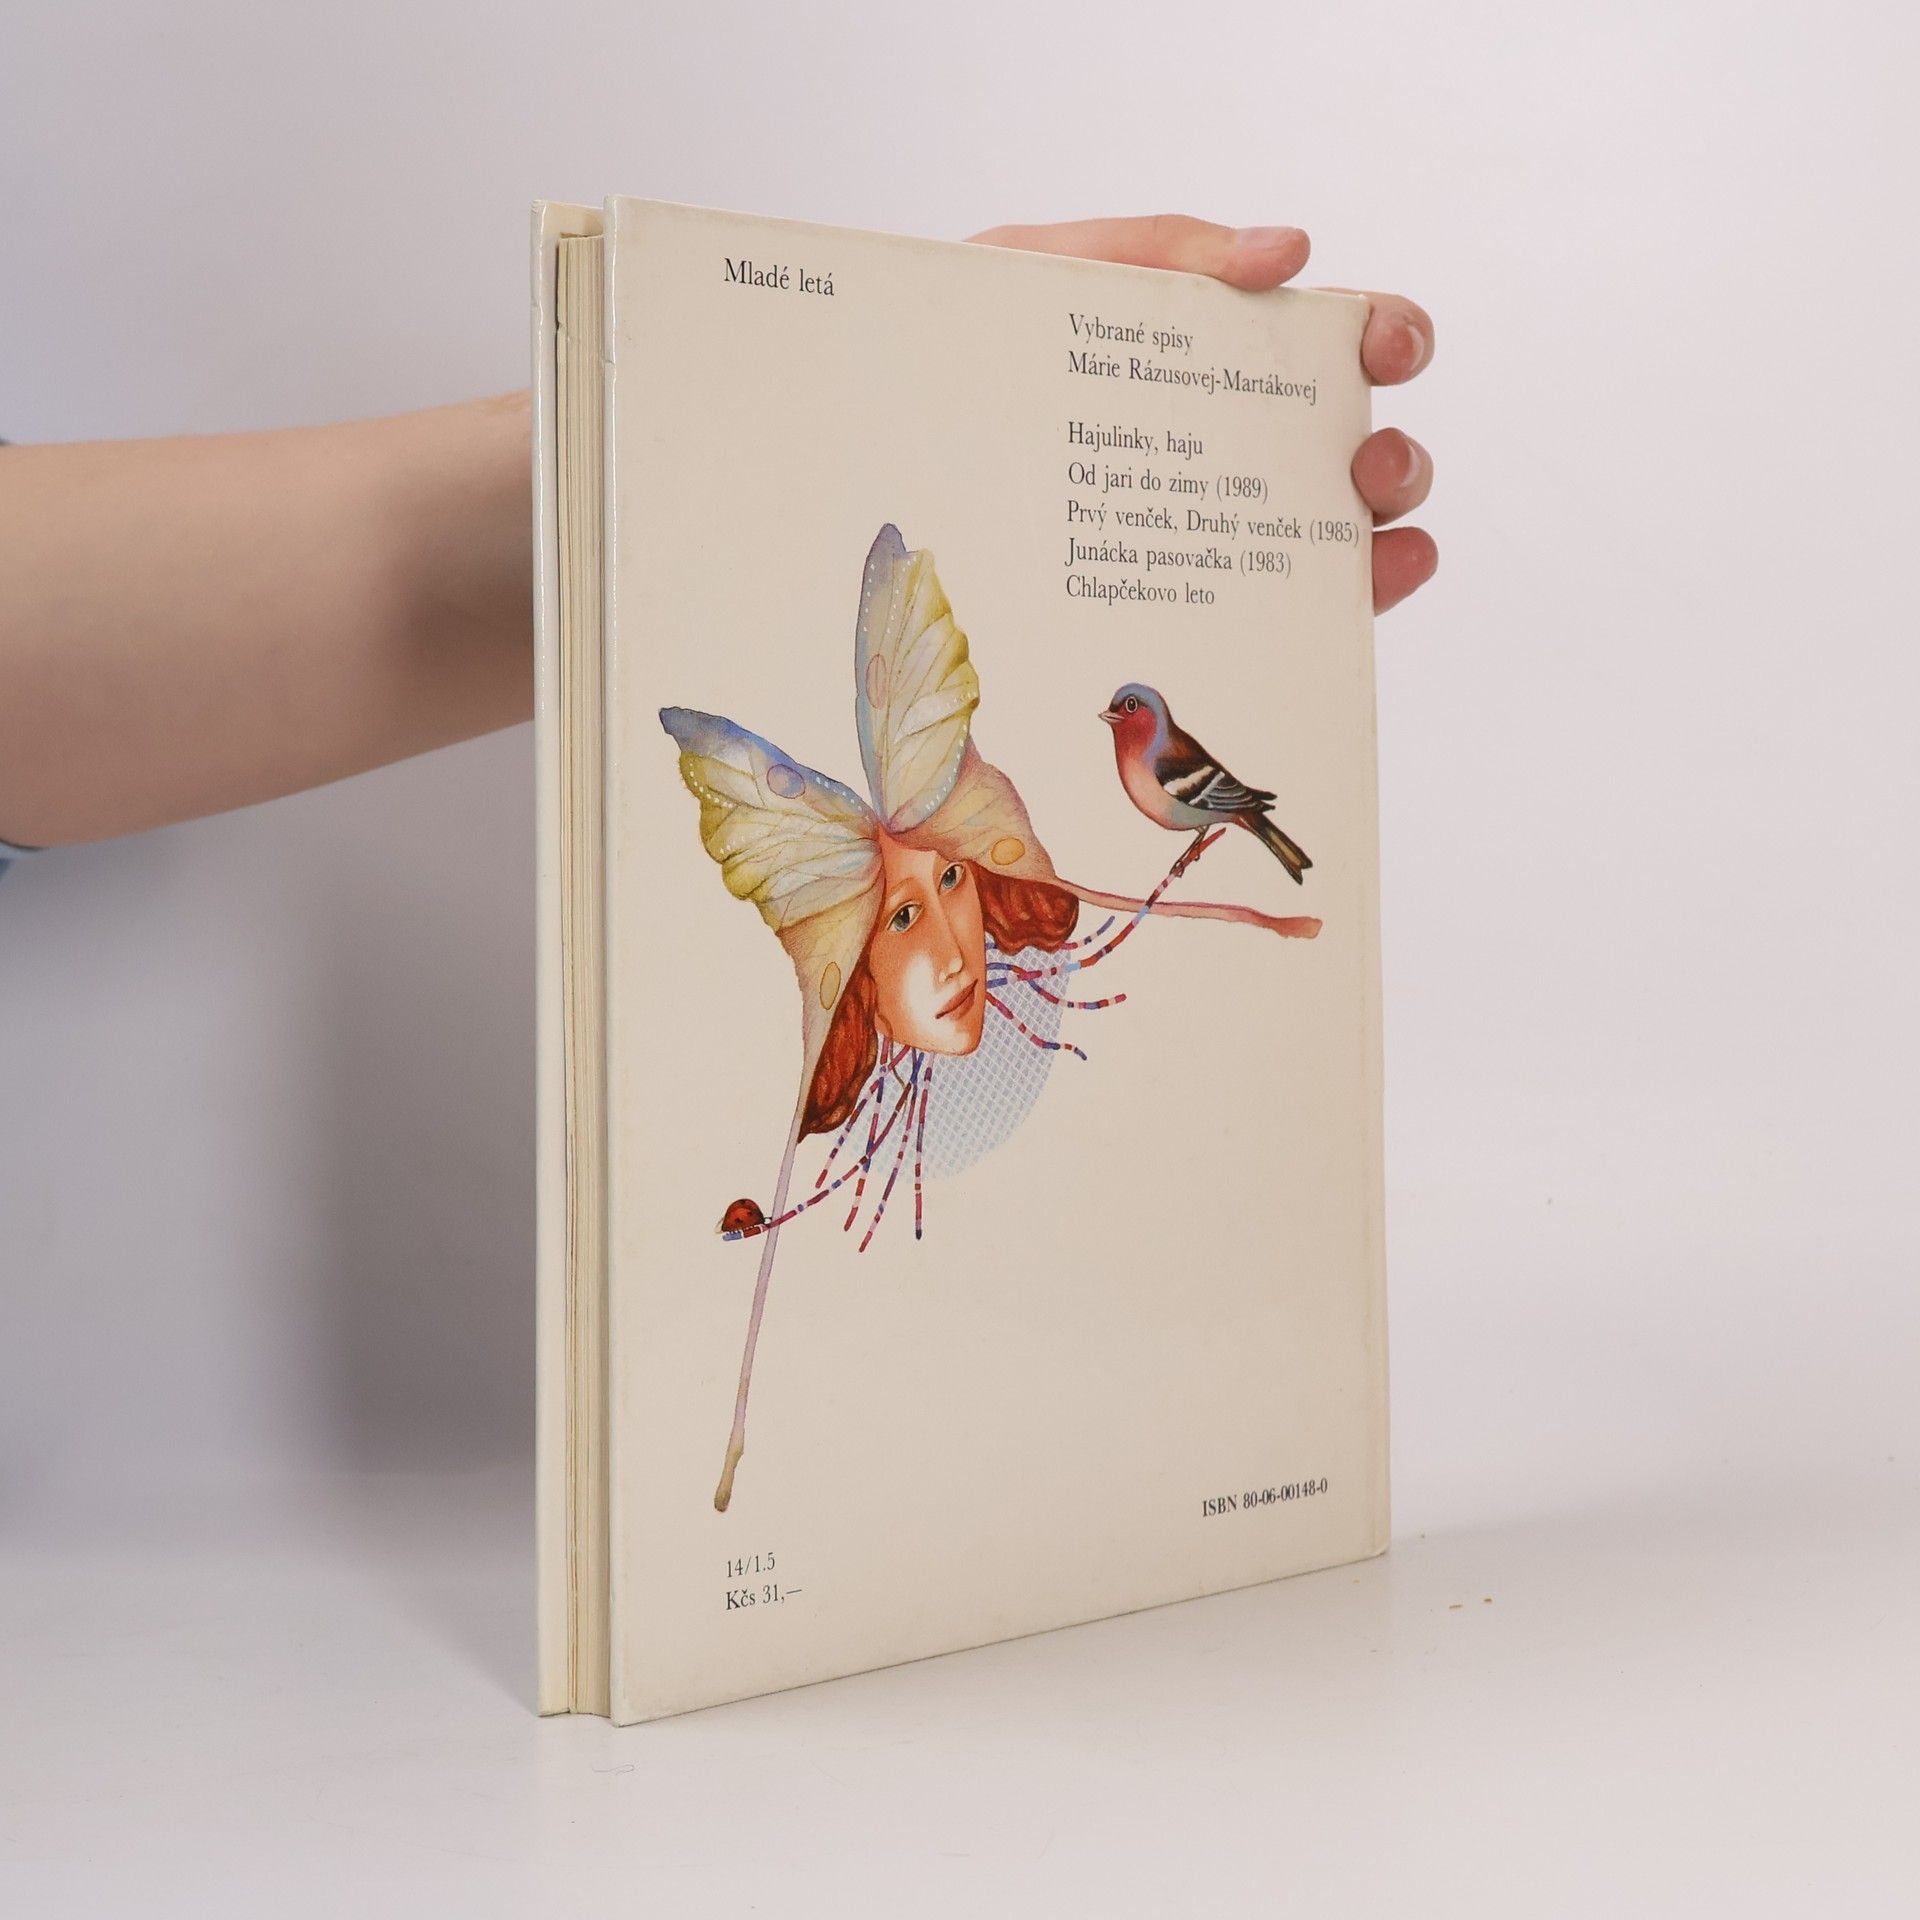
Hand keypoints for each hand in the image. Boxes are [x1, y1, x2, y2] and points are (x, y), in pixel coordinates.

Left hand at [967, 215, 1436, 614]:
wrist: (874, 438)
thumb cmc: (960, 348)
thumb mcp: (1042, 272)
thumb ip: (1154, 249)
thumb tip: (1288, 251)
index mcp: (1213, 361)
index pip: (1331, 345)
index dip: (1387, 337)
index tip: (1389, 347)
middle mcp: (1233, 453)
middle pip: (1358, 453)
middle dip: (1395, 458)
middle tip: (1368, 466)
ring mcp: (1215, 539)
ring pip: (1343, 539)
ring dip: (1386, 533)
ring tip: (1363, 527)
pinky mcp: (1188, 612)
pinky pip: (1293, 617)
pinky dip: (1348, 603)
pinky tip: (1352, 594)